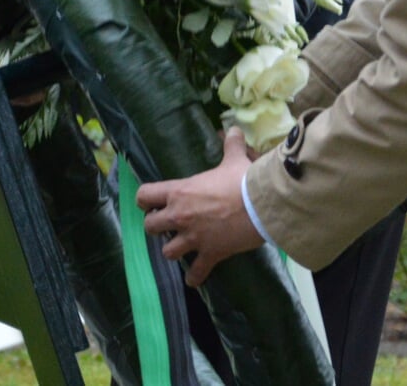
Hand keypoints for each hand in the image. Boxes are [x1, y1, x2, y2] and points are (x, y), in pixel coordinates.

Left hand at [137, 127, 266, 285]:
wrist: (261, 206)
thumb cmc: (243, 180)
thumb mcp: (234, 159)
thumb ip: (230, 144)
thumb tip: (234, 129)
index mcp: (180, 191)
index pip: (145, 195)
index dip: (146, 200)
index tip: (153, 202)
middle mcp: (180, 216)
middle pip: (150, 227)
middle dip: (157, 226)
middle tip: (169, 223)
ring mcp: (194, 238)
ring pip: (167, 252)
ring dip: (173, 250)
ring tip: (182, 247)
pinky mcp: (210, 254)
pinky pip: (195, 272)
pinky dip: (194, 277)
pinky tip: (194, 278)